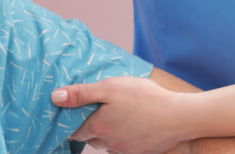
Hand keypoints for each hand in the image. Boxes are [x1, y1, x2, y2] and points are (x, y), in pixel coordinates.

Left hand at [56, 76, 202, 153]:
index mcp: (97, 127)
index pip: (74, 131)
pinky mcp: (139, 152)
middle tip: (98, 109)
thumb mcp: (110, 87)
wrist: (179, 117)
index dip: (71, 122)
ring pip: (107, 142)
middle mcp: (108, 143)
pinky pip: (124, 145)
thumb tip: (55, 98)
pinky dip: (124, 136)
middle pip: (90, 137)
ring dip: (108, 131)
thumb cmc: (145, 98)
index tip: (73, 112)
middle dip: (90, 126)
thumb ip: (81, 93)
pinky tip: (133, 123)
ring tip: (117, 114)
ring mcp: (124, 150)